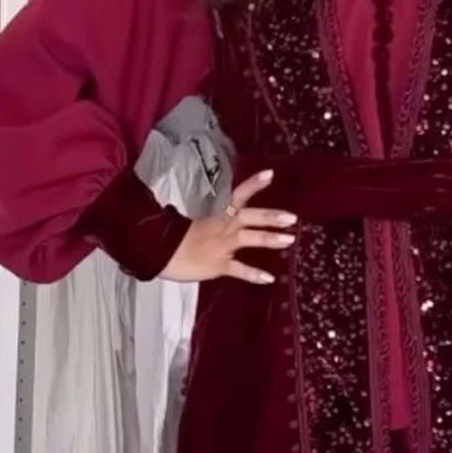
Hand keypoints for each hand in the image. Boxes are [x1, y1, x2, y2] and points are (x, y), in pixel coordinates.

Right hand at [161, 170, 296, 286]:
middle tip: (292, 218)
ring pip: (247, 238)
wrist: (159, 253)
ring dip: (268, 238)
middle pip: (248, 216)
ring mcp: (221, 246)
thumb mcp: (204, 226)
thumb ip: (223, 224)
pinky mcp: (218, 265)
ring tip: (289, 240)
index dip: (254, 184)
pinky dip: (252, 274)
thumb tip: (238, 222)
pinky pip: (238, 269)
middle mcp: (224, 228)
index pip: (239, 196)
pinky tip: (268, 278)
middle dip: (270, 216)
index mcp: (221, 218)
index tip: (271, 174)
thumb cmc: (181, 241)